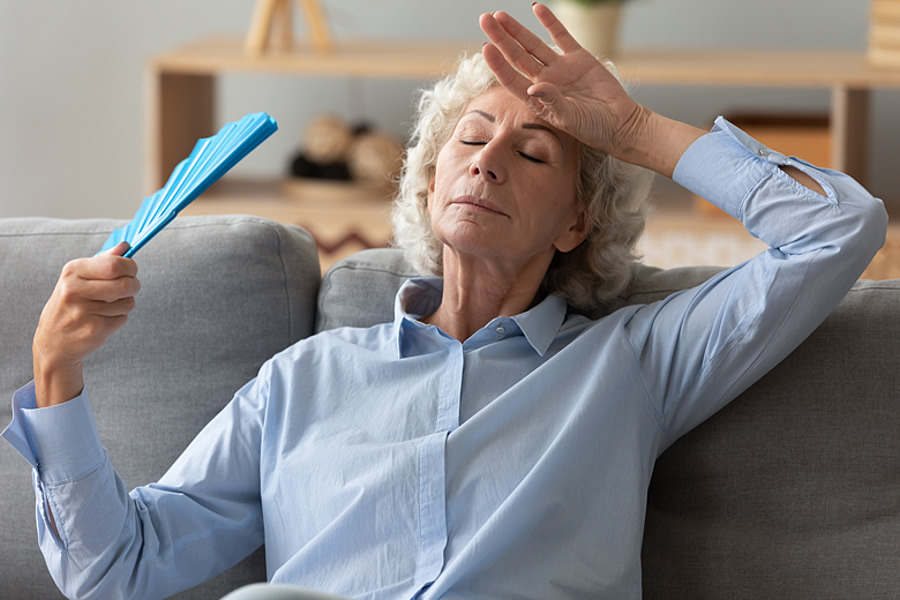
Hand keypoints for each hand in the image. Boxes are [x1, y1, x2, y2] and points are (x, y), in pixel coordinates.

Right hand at [33, 242, 139, 406]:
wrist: (52, 341)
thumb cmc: (70, 304)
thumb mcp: (79, 278)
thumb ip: (103, 260)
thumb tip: (126, 245)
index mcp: (72, 271)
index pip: (114, 264)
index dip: (130, 267)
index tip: (132, 270)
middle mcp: (74, 290)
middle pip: (126, 284)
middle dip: (134, 285)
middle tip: (130, 288)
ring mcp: (83, 311)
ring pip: (128, 302)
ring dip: (125, 304)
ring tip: (109, 306)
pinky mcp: (93, 330)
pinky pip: (122, 318)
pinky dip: (119, 319)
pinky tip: (103, 320)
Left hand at [480, 3, 703, 176]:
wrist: (620, 122)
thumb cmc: (593, 128)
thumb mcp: (571, 119)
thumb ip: (552, 102)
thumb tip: (533, 87)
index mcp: (537, 99)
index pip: (511, 78)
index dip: (498, 64)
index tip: (486, 47)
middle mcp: (544, 81)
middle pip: (516, 56)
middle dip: (500, 38)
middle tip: (485, 20)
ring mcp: (559, 68)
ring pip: (532, 45)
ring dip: (516, 30)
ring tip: (499, 15)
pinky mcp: (578, 58)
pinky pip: (561, 36)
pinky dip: (549, 22)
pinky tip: (536, 8)